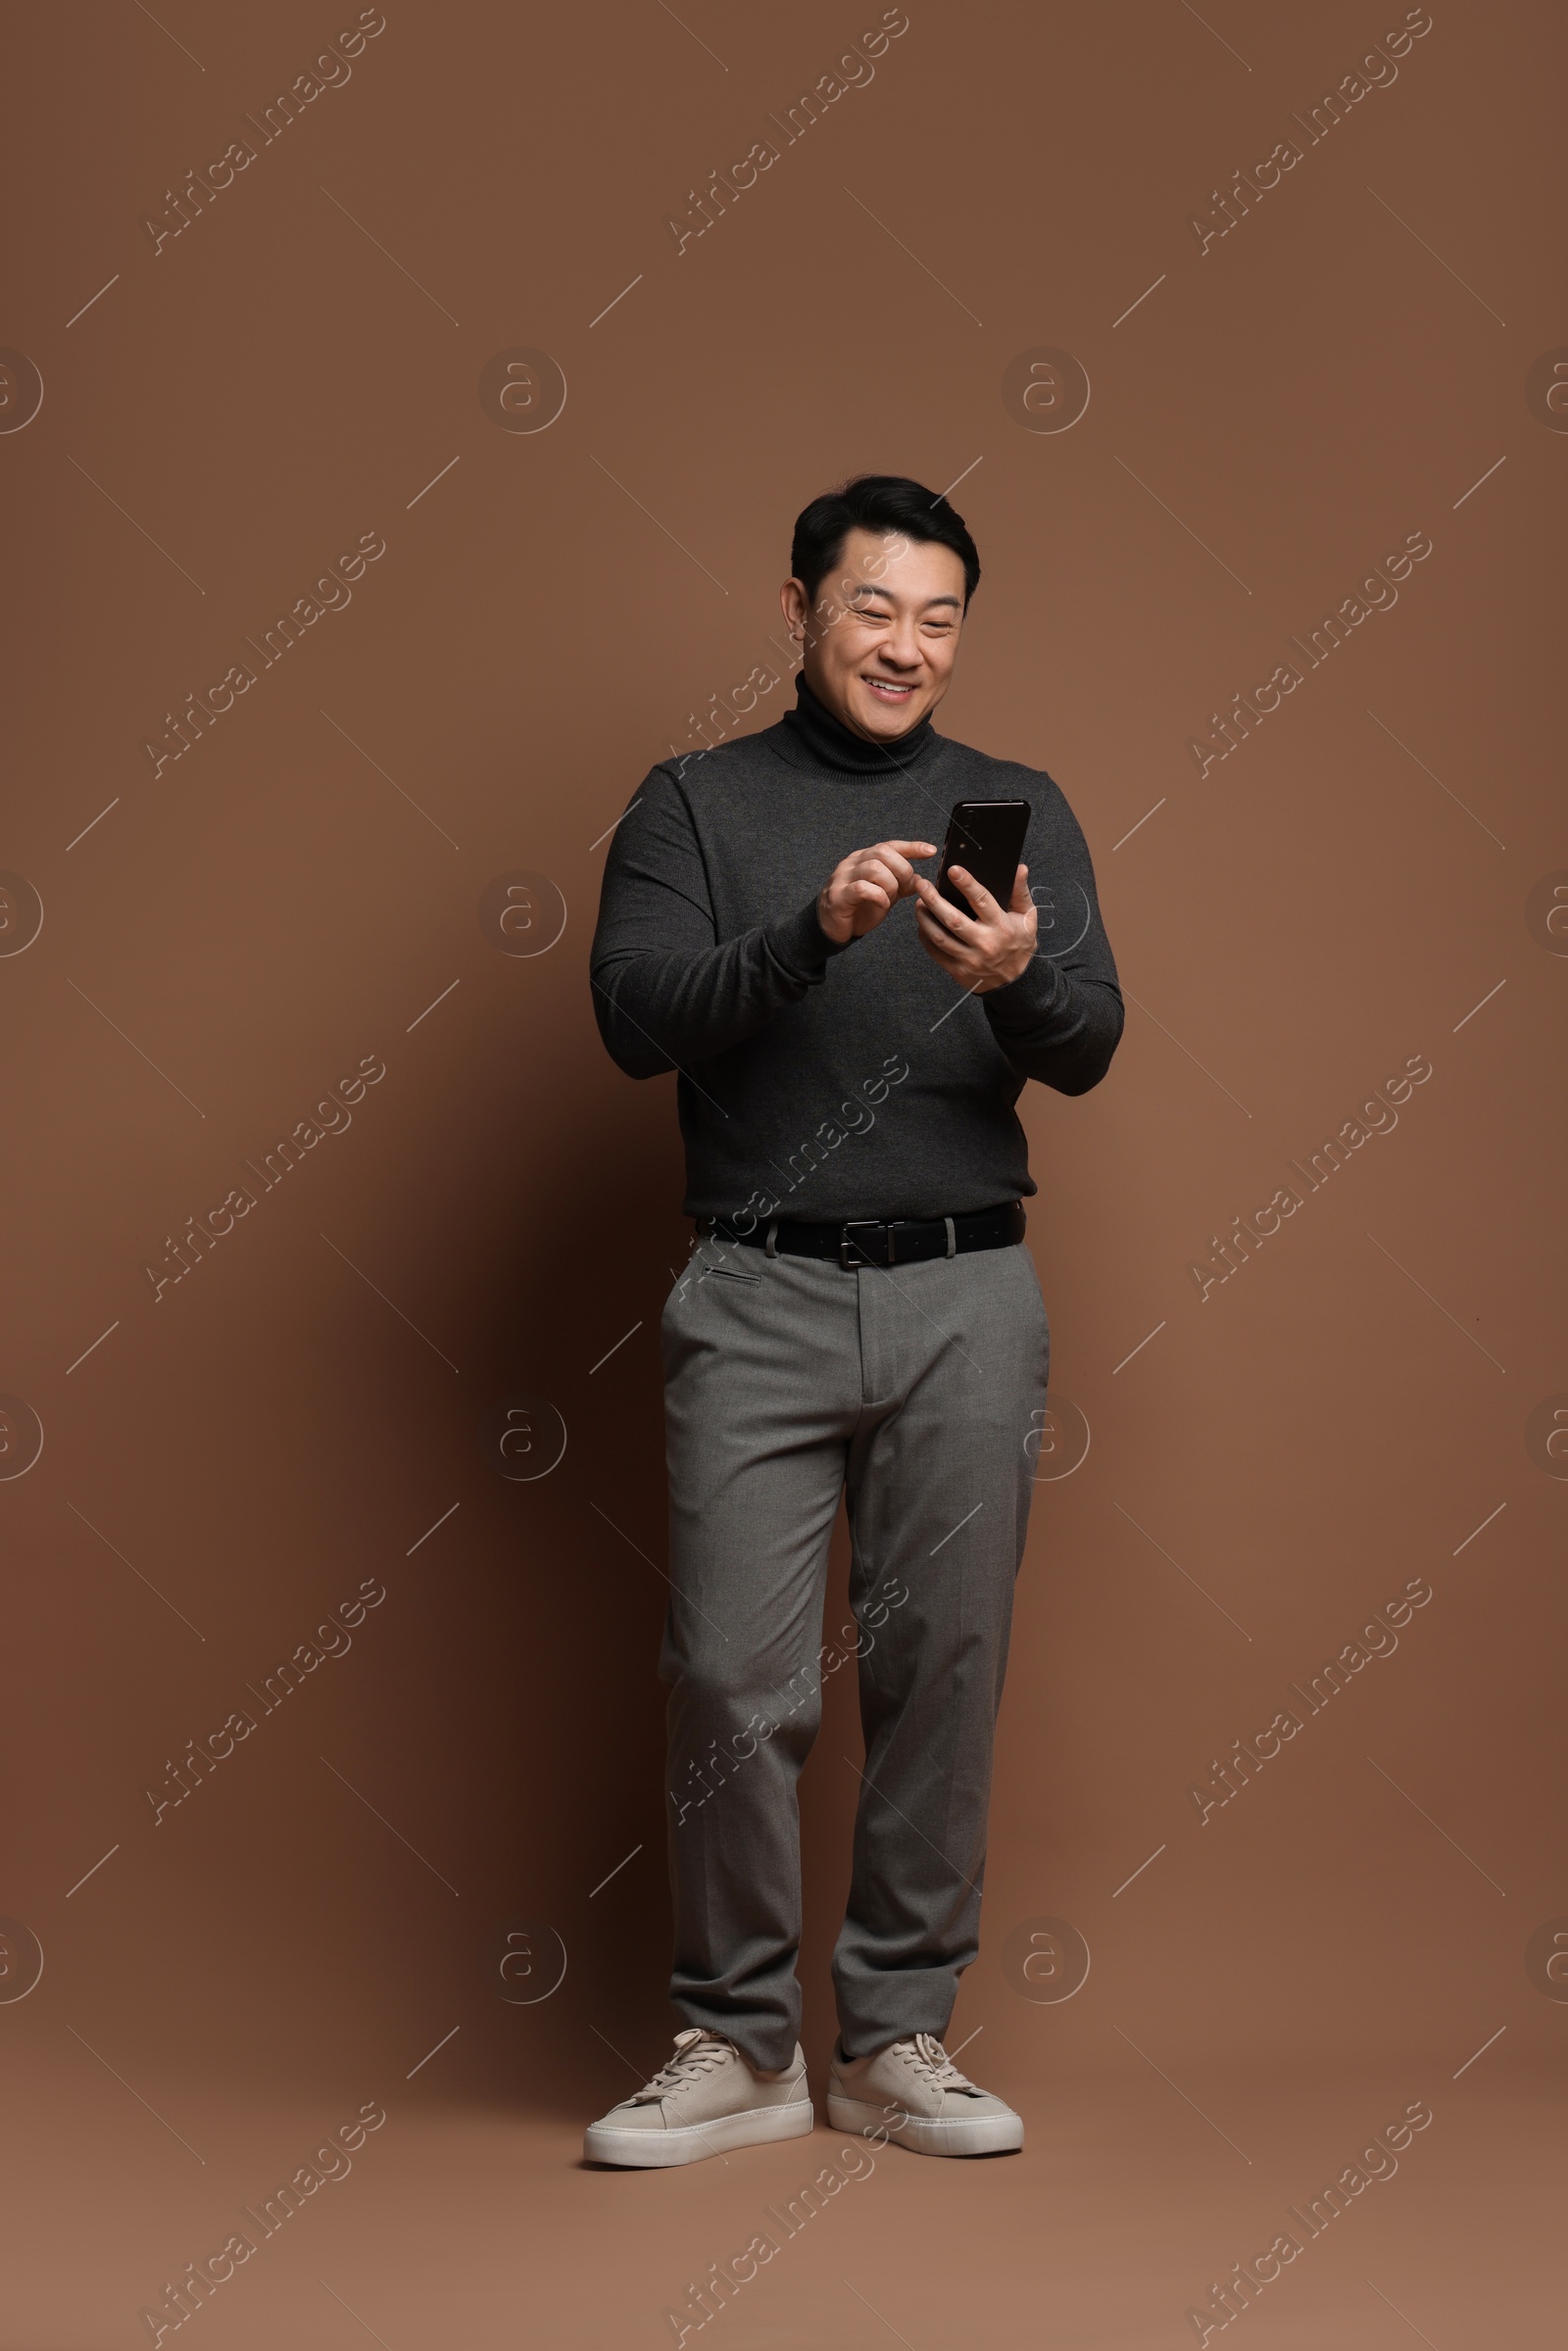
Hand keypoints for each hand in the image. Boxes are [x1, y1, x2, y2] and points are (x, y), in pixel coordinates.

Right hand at [817, 838, 937, 944]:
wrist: (831, 927)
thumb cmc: (858, 908)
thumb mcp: (885, 895)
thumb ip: (900, 885)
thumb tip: (920, 879)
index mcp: (864, 858)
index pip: (890, 845)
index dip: (911, 847)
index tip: (930, 851)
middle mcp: (853, 863)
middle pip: (883, 852)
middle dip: (902, 870)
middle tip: (906, 888)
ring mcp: (843, 877)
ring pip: (874, 868)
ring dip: (890, 885)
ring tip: (890, 899)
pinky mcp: (838, 895)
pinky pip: (863, 889)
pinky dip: (879, 897)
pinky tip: (881, 905)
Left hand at [913, 863, 1036, 992]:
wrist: (1015, 983)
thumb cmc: (1019, 945)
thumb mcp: (1027, 918)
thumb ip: (1020, 892)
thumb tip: (1019, 869)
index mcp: (1001, 926)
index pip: (982, 901)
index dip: (966, 884)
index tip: (952, 870)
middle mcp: (985, 943)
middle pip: (953, 919)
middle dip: (934, 900)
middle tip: (921, 884)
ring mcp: (970, 959)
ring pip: (940, 937)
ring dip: (925, 918)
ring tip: (918, 902)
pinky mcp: (958, 971)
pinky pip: (936, 952)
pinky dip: (925, 937)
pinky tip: (922, 924)